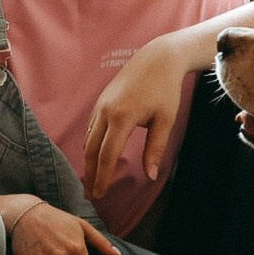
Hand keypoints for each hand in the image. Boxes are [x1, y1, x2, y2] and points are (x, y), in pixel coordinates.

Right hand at [83, 36, 184, 199]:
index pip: (107, 155)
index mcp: (122, 117)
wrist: (157, 59)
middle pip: (92, 150)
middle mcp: (106, 112)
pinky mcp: (100, 102)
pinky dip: (90, 146)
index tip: (99, 194)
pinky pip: (90, 129)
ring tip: (90, 181)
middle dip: (90, 175)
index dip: (102, 177)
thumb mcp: (165, 120)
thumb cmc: (165, 89)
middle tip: (89, 196)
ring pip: (88, 140)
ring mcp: (100, 106)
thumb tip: (150, 176)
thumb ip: (155, 149)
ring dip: (88, 162)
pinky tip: (94, 157)